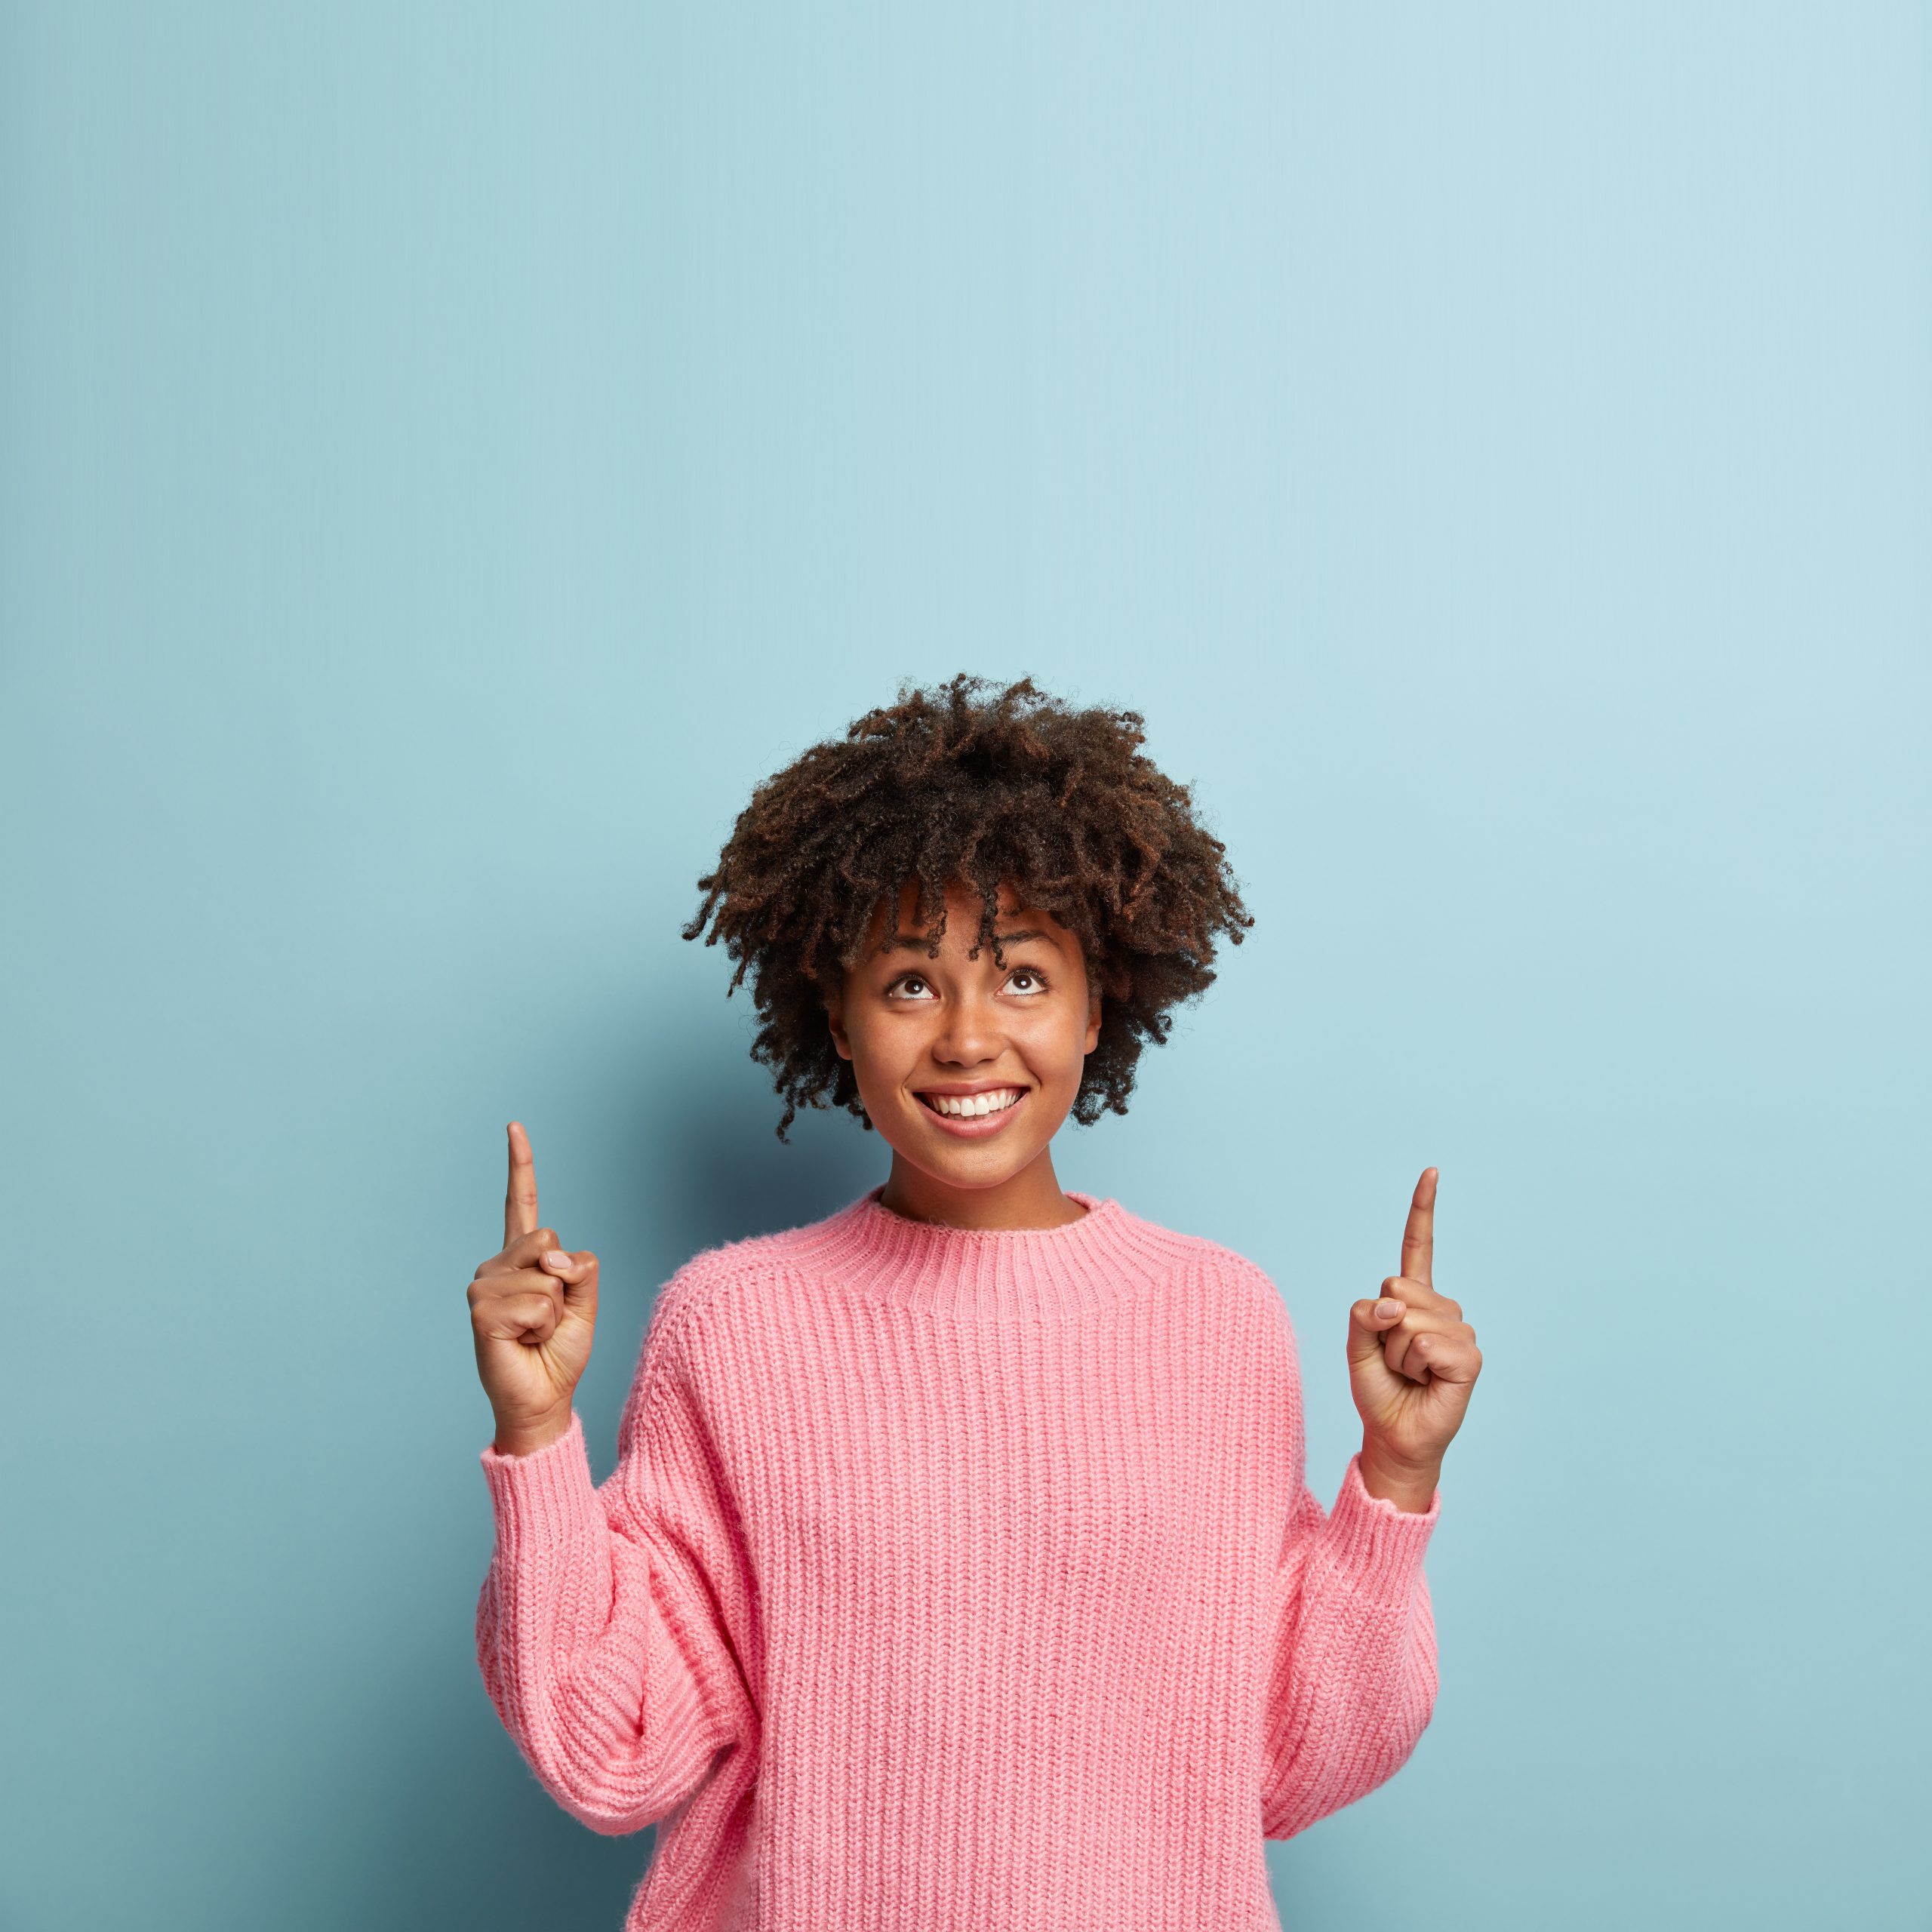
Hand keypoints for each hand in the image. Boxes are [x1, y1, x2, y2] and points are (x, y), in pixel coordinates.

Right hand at [466, 1121, 598, 1455]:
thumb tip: (555, 1256)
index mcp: (523, 1258)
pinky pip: (536, 1303)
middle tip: (548, 1317)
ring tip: (534, 1333)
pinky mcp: (480, 1312)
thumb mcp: (586, 1302)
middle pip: (548, 1239)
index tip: (514, 1126)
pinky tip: (523, 1341)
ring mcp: (483, 1286)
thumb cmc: (560, 1352)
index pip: (521, 1203)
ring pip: (546, 1275)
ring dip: (554, 1312)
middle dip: (564, 1281)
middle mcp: (497, 1265)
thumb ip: (582, 1268)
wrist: (543, 1398)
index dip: (519, 1165)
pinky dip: (542, 1326)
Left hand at [1347, 1167, 1481, 1507]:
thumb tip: (1393, 1304)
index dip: (1423, 1209)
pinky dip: (1414, 1364)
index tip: (1431, 1170)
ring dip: (1396, 1353)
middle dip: (1381, 1328)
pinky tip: (1427, 1381)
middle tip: (1393, 1360)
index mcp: (1412, 1299)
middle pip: (1396, 1288)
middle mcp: (1440, 1308)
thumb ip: (1363, 1315)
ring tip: (1409, 1373)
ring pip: (1408, 1319)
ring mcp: (1459, 1330)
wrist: (1393, 1434)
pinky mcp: (1469, 1357)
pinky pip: (1426, 1343)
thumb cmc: (1378, 1390)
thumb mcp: (1356, 1345)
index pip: (1417, 1246)